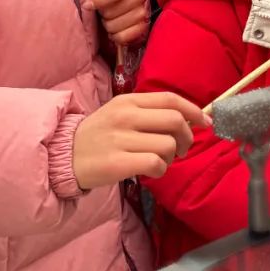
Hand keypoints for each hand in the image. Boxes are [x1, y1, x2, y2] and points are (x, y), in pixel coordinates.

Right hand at [73, 92, 210, 189]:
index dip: (194, 110)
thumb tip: (189, 118)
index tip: (206, 123)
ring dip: (171, 157)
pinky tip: (150, 171)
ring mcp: (120, 139)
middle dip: (187, 136)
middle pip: (175, 120)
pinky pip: (155, 164)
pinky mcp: (118, 163)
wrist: (63, 157)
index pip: (171, 99)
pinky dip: (160, 170)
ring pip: (168, 144)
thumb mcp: (119, 113)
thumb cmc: (98, 136)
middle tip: (181, 148)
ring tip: (159, 161)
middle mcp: (125, 116)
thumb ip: (149, 113)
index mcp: (128, 101)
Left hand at [85, 0, 147, 45]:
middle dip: (103, 13)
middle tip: (102, 12)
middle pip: (113, 10)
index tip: (87, 5)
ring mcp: (142, 13)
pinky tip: (113, 31)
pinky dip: (115, 36)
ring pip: (115, 25)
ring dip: (107, 25)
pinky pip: (122, 36)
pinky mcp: (142, 28)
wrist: (123, 6)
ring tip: (108, 21)